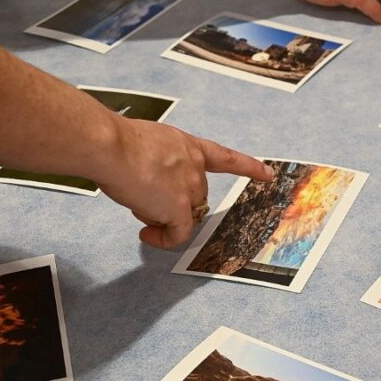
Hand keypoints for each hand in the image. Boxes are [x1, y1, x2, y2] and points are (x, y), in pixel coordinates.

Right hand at [94, 117, 272, 248]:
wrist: (111, 147)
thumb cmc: (115, 141)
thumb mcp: (146, 144)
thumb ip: (158, 163)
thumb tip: (148, 185)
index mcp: (188, 146)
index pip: (224, 158)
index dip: (248, 167)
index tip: (269, 174)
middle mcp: (195, 166)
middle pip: (195, 196)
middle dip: (172, 203)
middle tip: (142, 197)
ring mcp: (190, 188)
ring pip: (183, 214)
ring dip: (160, 216)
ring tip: (135, 202)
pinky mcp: (179, 209)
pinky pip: (178, 234)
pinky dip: (164, 239)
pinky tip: (147, 235)